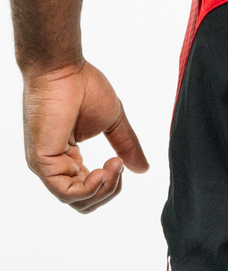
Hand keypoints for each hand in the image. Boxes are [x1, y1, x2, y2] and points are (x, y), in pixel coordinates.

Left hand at [22, 61, 148, 211]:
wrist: (62, 68)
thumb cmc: (82, 85)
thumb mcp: (113, 123)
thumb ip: (127, 146)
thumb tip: (143, 169)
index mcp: (67, 158)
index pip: (89, 191)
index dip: (111, 184)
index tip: (120, 160)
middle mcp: (54, 165)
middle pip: (84, 202)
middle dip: (110, 191)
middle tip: (119, 165)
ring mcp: (46, 165)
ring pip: (77, 201)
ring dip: (104, 189)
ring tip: (114, 165)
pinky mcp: (42, 162)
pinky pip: (66, 193)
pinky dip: (90, 189)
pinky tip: (104, 171)